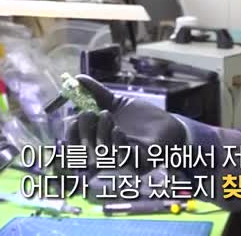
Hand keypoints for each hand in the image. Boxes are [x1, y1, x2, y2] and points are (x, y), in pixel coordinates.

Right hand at [64, 74, 187, 173]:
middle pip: (84, 154)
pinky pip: (124, 160)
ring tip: (107, 114)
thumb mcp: (117, 103)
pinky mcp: (140, 163)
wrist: (169, 124)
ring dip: (100, 134)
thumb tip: (78, 77)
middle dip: (83, 132)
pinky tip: (118, 130)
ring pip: (102, 157)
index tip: (74, 116)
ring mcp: (124, 162)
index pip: (75, 147)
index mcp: (99, 143)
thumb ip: (97, 93)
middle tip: (91, 113)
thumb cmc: (141, 117)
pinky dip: (118, 145)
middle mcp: (108, 156)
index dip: (71, 134)